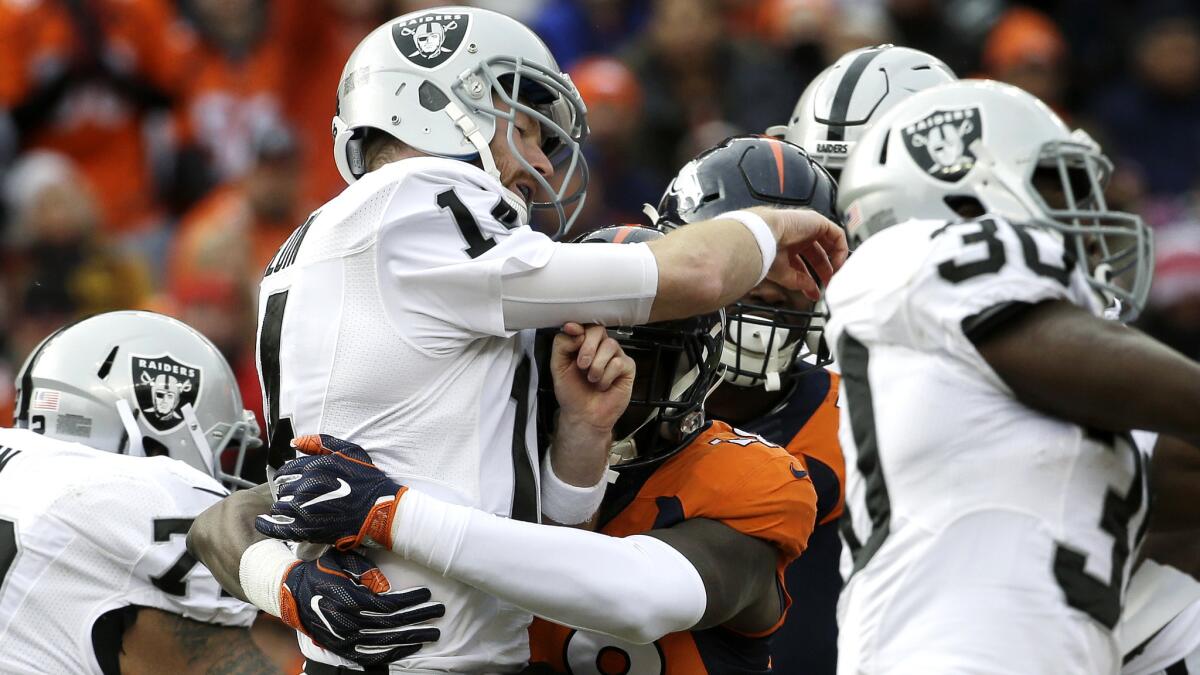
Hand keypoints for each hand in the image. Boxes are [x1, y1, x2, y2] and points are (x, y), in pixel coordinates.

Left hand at [256, 435, 405, 550]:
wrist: (382, 510)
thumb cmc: (368, 480)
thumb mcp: (350, 452)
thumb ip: (321, 443)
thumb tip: (294, 442)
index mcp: (315, 466)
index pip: (288, 470)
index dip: (288, 476)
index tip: (291, 481)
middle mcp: (308, 486)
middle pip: (284, 488)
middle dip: (287, 491)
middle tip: (298, 496)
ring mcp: (307, 509)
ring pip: (281, 506)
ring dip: (283, 506)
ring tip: (292, 509)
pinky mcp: (309, 529)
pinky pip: (280, 528)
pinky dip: (268, 525)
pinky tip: (263, 522)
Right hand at [280, 548, 442, 665]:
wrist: (291, 594)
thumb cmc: (321, 571)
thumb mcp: (340, 560)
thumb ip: (364, 569)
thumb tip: (386, 583)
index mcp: (348, 600)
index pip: (387, 605)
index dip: (410, 601)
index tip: (428, 594)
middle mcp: (347, 623)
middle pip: (391, 625)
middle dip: (419, 618)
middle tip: (440, 612)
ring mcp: (344, 639)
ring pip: (385, 644)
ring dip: (412, 638)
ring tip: (433, 632)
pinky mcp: (342, 648)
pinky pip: (371, 657)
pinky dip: (394, 654)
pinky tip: (411, 647)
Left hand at [551, 323, 635, 433]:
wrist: (584, 416)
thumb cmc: (572, 392)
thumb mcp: (558, 367)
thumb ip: (562, 345)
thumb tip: (575, 331)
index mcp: (583, 344)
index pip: (583, 326)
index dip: (578, 326)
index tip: (571, 329)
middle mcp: (600, 347)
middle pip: (597, 330)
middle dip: (588, 347)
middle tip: (581, 365)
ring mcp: (615, 356)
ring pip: (610, 345)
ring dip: (597, 365)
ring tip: (591, 379)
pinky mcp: (627, 367)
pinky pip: (618, 362)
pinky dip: (607, 376)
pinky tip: (603, 385)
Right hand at [751, 206, 848, 300]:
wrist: (763, 235)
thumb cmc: (764, 250)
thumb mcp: (783, 273)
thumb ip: (798, 281)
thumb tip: (810, 287)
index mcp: (786, 247)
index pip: (803, 264)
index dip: (810, 279)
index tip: (814, 291)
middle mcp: (797, 237)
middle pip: (818, 256)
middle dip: (824, 272)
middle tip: (828, 285)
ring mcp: (808, 228)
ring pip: (829, 244)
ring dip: (834, 261)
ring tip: (834, 276)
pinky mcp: (818, 221)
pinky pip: (837, 234)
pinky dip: (841, 250)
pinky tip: (837, 264)